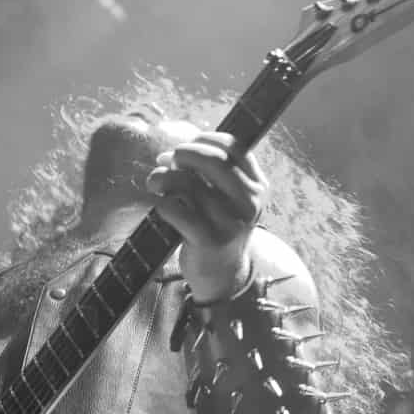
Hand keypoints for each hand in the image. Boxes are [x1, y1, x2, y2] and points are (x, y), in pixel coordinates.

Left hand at [144, 125, 264, 300]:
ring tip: (155, 181)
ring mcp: (229, 222)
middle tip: (166, 159)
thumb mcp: (230, 199)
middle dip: (183, 154)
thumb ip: (214, 174)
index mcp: (257, 186)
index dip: (205, 139)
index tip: (186, 146)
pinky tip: (160, 204)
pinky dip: (161, 202)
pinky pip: (176, 209)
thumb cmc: (220, 227)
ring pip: (189, 184)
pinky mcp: (208, 240)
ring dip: (164, 177)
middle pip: (212, 161)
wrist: (224, 274)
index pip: (234, 147)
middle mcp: (249, 202)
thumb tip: (175, 151)